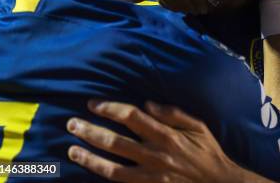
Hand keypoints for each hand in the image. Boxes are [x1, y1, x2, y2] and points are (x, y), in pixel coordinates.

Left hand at [66, 101, 243, 182]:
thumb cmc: (208, 151)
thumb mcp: (198, 126)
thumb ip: (173, 113)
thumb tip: (147, 103)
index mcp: (166, 135)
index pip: (131, 117)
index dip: (110, 109)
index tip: (93, 104)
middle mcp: (155, 155)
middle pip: (115, 142)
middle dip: (90, 131)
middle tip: (71, 123)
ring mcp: (150, 176)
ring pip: (111, 168)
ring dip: (89, 158)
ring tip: (71, 150)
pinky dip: (103, 177)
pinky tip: (90, 171)